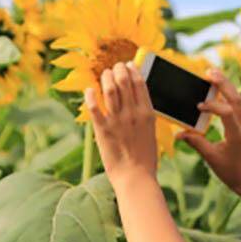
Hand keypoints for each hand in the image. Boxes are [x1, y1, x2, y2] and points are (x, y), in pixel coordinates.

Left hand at [84, 62, 157, 185]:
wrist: (135, 176)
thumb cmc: (145, 158)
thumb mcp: (151, 131)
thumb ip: (145, 115)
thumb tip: (138, 101)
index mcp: (147, 113)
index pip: (140, 83)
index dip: (132, 70)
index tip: (128, 65)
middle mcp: (133, 113)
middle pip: (124, 82)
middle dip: (118, 70)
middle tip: (114, 67)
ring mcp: (117, 121)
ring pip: (110, 89)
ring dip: (106, 78)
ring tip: (104, 74)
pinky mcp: (103, 130)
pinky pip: (95, 107)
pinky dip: (91, 95)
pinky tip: (89, 90)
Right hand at [178, 68, 240, 192]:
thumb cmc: (230, 171)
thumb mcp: (211, 158)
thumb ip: (196, 143)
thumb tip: (179, 134)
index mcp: (236, 135)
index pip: (227, 112)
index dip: (213, 106)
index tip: (198, 107)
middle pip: (236, 98)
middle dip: (223, 83)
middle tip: (209, 72)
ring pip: (238, 99)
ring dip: (226, 85)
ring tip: (212, 74)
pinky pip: (236, 104)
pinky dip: (227, 94)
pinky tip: (217, 88)